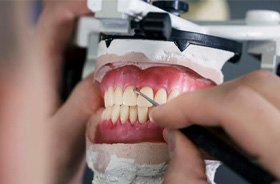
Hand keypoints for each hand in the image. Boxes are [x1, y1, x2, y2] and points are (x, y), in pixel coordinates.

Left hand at [0, 1, 101, 183]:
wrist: (19, 180)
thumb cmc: (30, 166)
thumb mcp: (63, 135)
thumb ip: (87, 101)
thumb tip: (110, 75)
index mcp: (29, 76)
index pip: (53, 21)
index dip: (79, 6)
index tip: (104, 8)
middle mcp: (30, 72)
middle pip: (61, 32)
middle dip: (90, 29)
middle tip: (117, 36)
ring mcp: (37, 80)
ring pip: (66, 50)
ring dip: (90, 51)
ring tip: (112, 62)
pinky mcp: (43, 89)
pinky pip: (67, 67)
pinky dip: (86, 68)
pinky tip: (98, 81)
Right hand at [151, 70, 279, 182]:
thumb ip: (186, 178)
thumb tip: (176, 138)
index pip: (239, 107)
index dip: (192, 105)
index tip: (166, 114)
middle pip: (256, 88)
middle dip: (206, 100)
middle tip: (179, 116)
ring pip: (265, 89)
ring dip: (223, 102)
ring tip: (199, 124)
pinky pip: (272, 102)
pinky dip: (241, 109)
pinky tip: (224, 129)